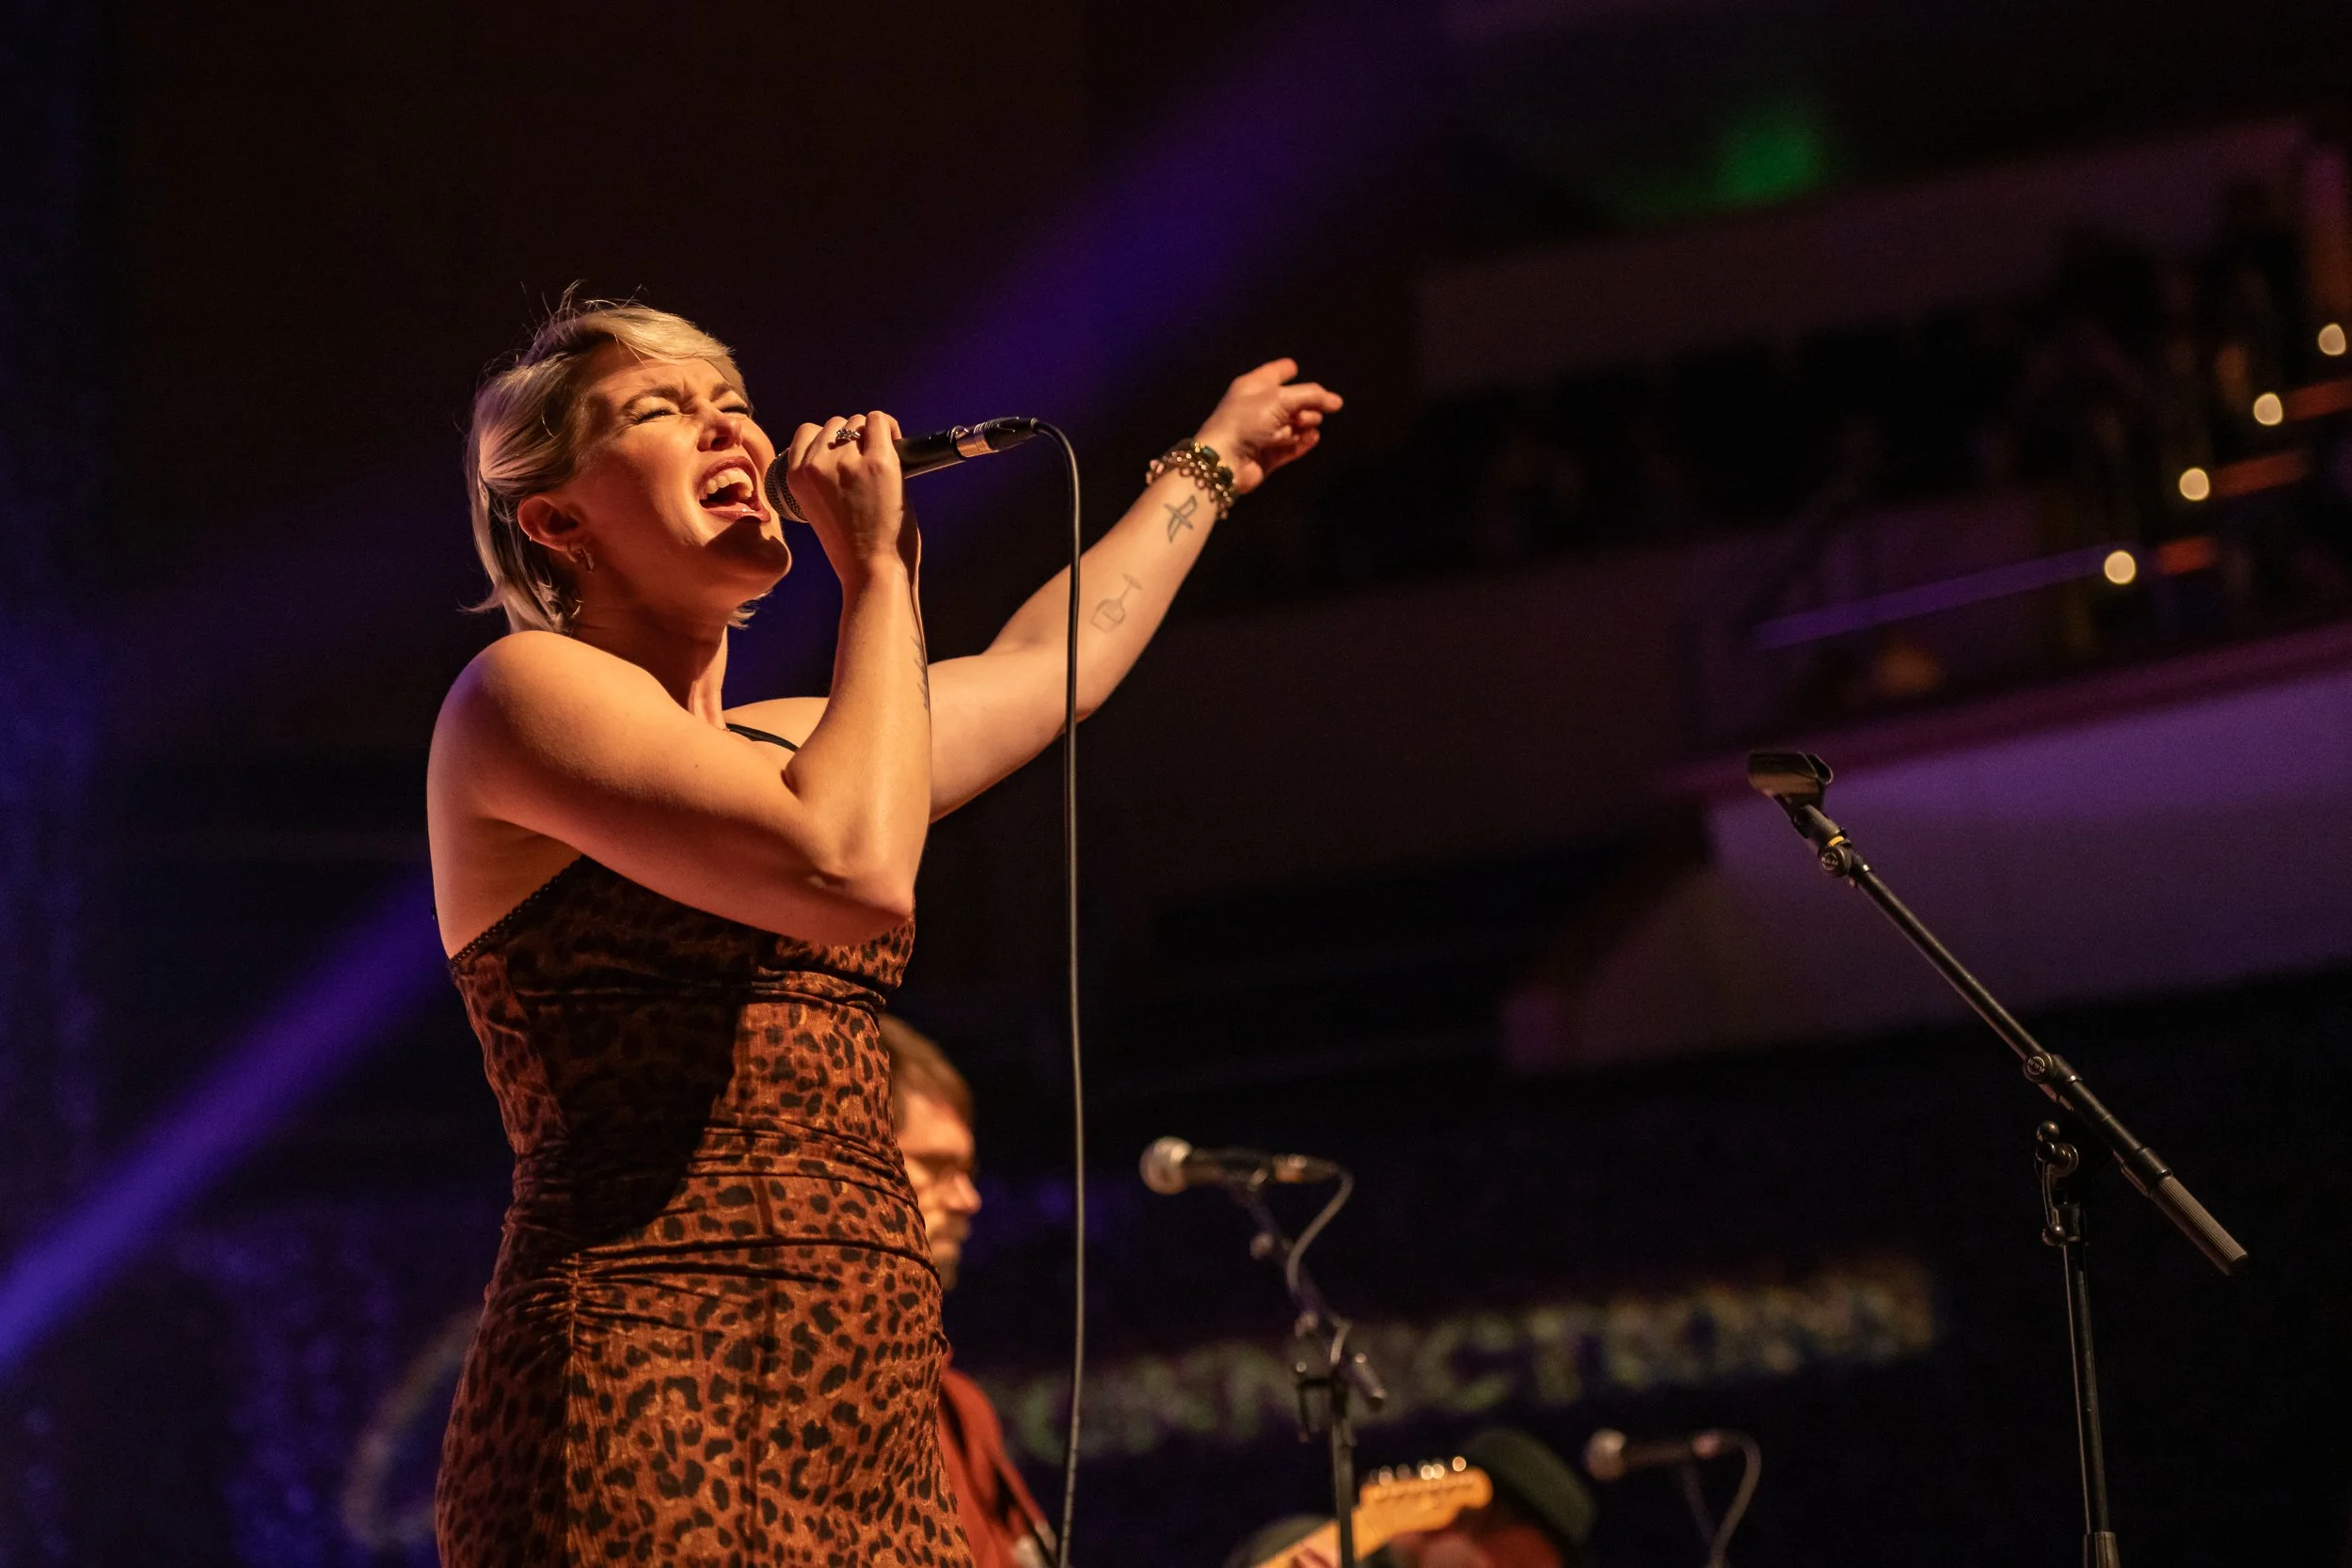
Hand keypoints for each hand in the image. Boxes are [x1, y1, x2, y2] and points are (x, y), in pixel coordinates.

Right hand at [785, 411, 915, 580]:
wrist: (872, 571)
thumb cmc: (851, 546)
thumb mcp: (817, 506)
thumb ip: (822, 475)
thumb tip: (845, 443)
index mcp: (796, 476)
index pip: (807, 432)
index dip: (829, 440)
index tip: (843, 456)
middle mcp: (817, 464)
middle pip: (834, 425)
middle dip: (852, 439)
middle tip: (866, 466)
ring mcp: (848, 461)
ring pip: (857, 422)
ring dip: (870, 436)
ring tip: (881, 464)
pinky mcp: (878, 462)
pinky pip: (880, 422)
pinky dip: (890, 429)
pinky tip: (896, 447)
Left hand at [1193, 358, 1343, 496]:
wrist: (1225, 460)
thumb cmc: (1248, 420)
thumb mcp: (1280, 398)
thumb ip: (1311, 396)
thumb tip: (1337, 401)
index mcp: (1253, 386)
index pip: (1273, 373)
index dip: (1286, 369)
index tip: (1295, 367)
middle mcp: (1257, 407)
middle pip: (1290, 400)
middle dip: (1305, 404)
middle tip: (1308, 411)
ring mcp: (1263, 433)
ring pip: (1294, 424)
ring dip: (1304, 424)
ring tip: (1305, 425)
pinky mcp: (1268, 455)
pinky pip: (1292, 446)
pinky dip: (1302, 442)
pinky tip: (1312, 438)